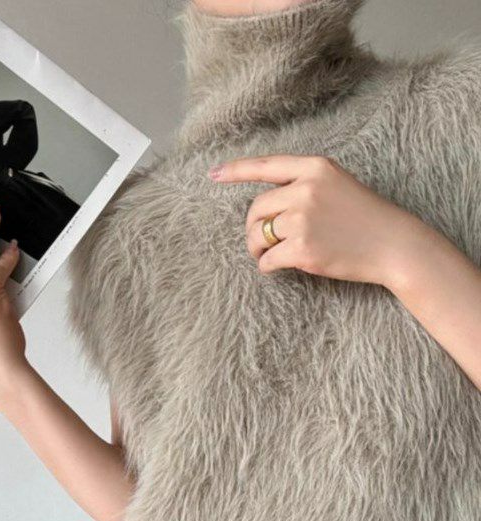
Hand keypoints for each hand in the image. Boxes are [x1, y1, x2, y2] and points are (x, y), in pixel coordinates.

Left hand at [209, 154, 435, 290]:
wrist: (393, 245)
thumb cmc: (366, 219)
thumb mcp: (338, 185)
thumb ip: (305, 186)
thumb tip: (265, 208)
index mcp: (315, 168)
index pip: (266, 166)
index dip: (236, 171)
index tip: (213, 175)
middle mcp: (305, 189)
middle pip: (256, 208)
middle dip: (253, 228)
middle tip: (259, 243)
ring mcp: (302, 219)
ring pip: (258, 235)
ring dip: (257, 249)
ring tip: (270, 255)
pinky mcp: (302, 248)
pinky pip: (266, 259)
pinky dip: (266, 266)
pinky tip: (276, 268)